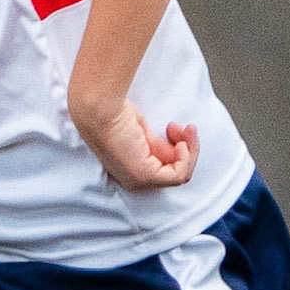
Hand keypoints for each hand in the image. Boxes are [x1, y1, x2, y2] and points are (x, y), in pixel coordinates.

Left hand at [72, 101, 200, 191]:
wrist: (99, 109)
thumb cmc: (111, 113)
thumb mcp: (141, 132)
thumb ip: (157, 146)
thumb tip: (176, 149)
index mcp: (130, 171)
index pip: (163, 169)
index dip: (176, 150)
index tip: (174, 129)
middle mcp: (133, 180)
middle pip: (174, 173)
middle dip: (187, 149)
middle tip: (186, 129)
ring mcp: (138, 180)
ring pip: (179, 175)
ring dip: (190, 150)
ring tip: (186, 130)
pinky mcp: (144, 175)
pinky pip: (178, 175)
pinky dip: (187, 157)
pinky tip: (182, 141)